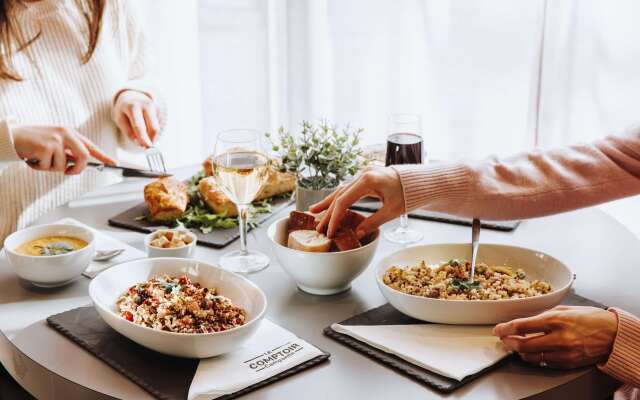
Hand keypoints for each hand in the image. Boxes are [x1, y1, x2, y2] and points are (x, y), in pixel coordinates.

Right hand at [12, 125, 115, 174]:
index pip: (90, 146)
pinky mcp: (46, 147)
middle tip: (68, 172)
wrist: (11, 136)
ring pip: (63, 166)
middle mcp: (66, 134)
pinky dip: (39, 167)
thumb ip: (67, 152)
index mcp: (70, 133)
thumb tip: (78, 166)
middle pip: (84, 157)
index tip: (114, 163)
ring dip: (50, 168)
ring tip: (39, 157)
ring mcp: (57, 140)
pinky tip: (32, 157)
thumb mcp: (54, 143)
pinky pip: (48, 167)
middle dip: (77, 169)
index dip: (103, 156)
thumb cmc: (33, 142)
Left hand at [113, 90, 159, 147]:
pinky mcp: (158, 109)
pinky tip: (146, 130)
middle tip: (148, 148)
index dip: (142, 138)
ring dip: (152, 137)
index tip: (144, 147)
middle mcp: (145, 105)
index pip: (138, 126)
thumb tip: (140, 143)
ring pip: (156, 127)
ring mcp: (153, 106)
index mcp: (132, 106)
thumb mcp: (120, 119)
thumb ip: (128, 131)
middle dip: (151, 139)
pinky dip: (152, 132)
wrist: (131, 96)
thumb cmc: (123, 111)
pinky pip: (157, 125)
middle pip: (152, 127)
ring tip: (145, 140)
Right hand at [309, 166, 404, 237]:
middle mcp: (363, 174)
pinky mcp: (365, 177)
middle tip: (318, 227)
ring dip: (328, 202)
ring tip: (313, 212)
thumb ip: (373, 222)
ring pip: (341, 190)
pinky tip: (329, 204)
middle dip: (328, 212)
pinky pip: (348, 188)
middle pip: (339, 195)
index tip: (329, 231)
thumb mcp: (392, 211)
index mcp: (368, 180)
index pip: (344, 201)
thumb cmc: (408, 194)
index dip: (335, 218)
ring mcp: (363, 174)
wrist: (419, 180)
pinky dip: (338, 198)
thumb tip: (357, 234)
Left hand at [493, 306, 617, 368]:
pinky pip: (545, 363)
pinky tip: (532, 352)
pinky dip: (535, 358)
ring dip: (520, 351)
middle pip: (524, 345)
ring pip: (532, 357)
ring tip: (516, 345)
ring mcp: (564, 353)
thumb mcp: (564, 309)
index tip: (498, 329)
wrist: (612, 334)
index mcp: (556, 320)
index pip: (522, 326)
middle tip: (504, 338)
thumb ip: (543, 316)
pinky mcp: (568, 363)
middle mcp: (559, 338)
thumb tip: (525, 322)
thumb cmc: (589, 318)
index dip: (506, 328)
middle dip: (509, 342)